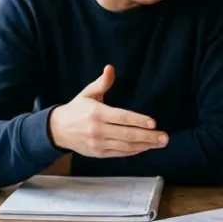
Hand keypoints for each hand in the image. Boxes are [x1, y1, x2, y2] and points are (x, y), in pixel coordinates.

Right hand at [47, 65, 167, 157]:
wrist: (57, 130)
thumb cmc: (76, 109)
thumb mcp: (87, 93)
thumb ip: (102, 83)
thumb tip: (110, 68)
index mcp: (97, 113)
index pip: (122, 118)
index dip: (139, 121)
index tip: (154, 123)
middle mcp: (98, 130)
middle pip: (127, 135)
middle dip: (148, 137)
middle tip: (165, 137)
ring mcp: (98, 143)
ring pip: (126, 146)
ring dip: (145, 145)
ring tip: (160, 143)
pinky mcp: (99, 153)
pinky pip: (120, 153)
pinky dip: (134, 151)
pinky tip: (145, 147)